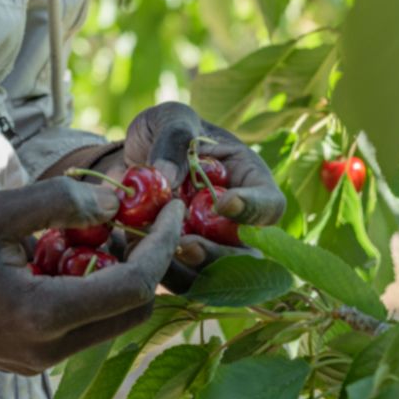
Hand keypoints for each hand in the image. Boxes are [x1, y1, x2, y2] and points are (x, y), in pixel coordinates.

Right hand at [0, 177, 184, 374]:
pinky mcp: (26, 357)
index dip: (160, 245)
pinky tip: (64, 249)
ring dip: (116, 274)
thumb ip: (57, 204)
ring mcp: (36, 359)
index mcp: (40, 315)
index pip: (130, 287)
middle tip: (140, 213)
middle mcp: (46, 349)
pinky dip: (86, 288)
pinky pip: (77, 324)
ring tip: (99, 224)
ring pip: (106, 321)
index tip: (170, 207)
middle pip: (128, 312)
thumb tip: (116, 199)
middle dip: (145, 261)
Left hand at [117, 102, 284, 291]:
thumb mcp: (171, 119)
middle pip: (247, 256)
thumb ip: (173, 139)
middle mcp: (238, 222)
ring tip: (148, 250)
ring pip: (213, 278)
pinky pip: (179, 280)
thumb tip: (166, 177)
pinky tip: (128, 251)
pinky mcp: (183, 263)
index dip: (252, 210)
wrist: (135, 155)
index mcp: (250, 181)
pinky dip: (155, 270)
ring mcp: (213, 246)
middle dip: (217, 255)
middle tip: (185, 245)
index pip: (270, 204)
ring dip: (184, 271)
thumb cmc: (166, 130)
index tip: (222, 204)